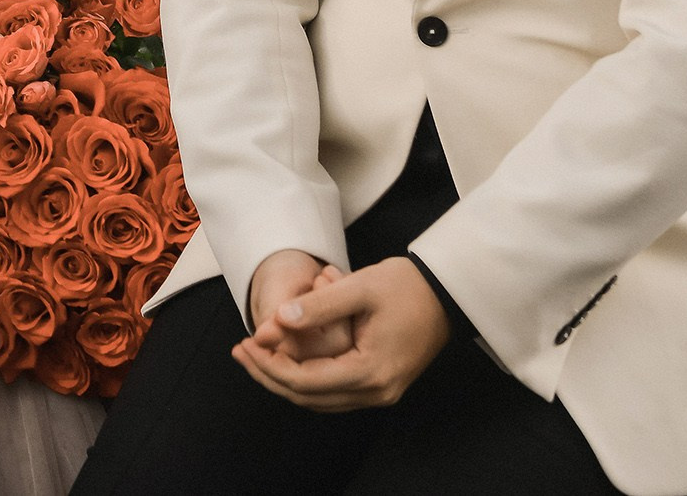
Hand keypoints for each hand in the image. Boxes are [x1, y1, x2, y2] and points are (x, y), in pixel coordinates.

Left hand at [234, 257, 450, 410]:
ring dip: (285, 379)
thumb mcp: (360, 287)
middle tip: (240, 352)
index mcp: (371, 372)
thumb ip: (319, 306)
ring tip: (255, 354)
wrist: (446, 293)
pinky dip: (306, 378)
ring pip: (320, 399)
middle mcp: (377, 392)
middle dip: (270, 375)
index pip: (305, 381)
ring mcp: (381, 392)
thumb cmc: (407, 287)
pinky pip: (334, 392)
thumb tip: (277, 319)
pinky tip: (286, 358)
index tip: (245, 345)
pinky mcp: (381, 384)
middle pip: (309, 398)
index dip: (269, 366)